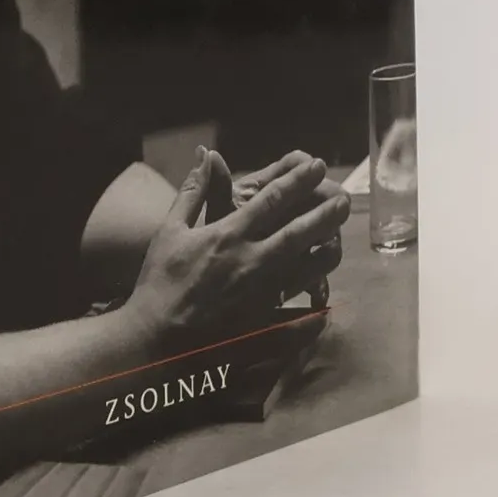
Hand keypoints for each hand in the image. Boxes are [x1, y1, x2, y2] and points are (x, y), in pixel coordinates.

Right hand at [124, 149, 352, 351]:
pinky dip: (316, 315)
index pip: (273, 199)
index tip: (317, 166)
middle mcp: (252, 263)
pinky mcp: (264, 330)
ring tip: (338, 243)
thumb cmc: (158, 283)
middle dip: (326, 212)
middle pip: (301, 232)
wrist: (153, 341)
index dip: (298, 180)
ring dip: (327, 255)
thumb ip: (193, 191)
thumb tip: (206, 155)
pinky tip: (324, 308)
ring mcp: (262, 298)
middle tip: (344, 199)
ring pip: (309, 272)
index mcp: (228, 236)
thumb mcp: (170, 230)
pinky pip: (301, 321)